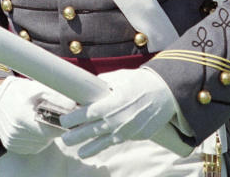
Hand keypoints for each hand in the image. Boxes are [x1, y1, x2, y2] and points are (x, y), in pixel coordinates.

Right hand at [0, 76, 75, 154]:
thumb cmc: (21, 92)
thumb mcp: (38, 88)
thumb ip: (56, 96)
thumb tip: (74, 104)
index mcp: (22, 115)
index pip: (49, 128)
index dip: (61, 124)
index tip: (66, 118)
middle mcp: (16, 132)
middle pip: (47, 136)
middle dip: (54, 127)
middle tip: (54, 115)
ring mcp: (13, 141)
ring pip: (42, 143)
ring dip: (46, 133)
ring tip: (40, 119)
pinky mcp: (12, 147)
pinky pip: (33, 146)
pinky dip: (38, 138)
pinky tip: (33, 126)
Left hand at [59, 67, 178, 157]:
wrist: (165, 93)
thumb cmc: (140, 82)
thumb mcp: (119, 77)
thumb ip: (103, 83)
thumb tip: (90, 86)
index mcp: (110, 103)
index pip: (86, 114)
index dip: (73, 118)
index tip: (64, 120)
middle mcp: (116, 119)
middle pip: (90, 130)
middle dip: (75, 136)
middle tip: (65, 139)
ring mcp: (125, 130)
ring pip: (102, 142)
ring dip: (89, 148)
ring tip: (79, 152)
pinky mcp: (134, 135)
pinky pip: (116, 141)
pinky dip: (106, 145)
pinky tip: (97, 150)